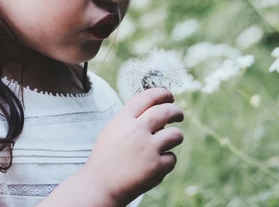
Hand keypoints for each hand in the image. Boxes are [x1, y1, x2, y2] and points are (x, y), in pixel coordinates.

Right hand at [81, 87, 183, 205]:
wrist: (100, 186)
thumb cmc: (106, 157)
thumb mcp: (112, 130)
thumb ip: (131, 119)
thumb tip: (156, 109)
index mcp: (124, 120)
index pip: (147, 97)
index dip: (162, 93)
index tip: (169, 96)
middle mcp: (136, 131)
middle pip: (165, 111)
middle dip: (176, 111)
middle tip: (179, 115)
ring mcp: (148, 149)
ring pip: (176, 134)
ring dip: (176, 136)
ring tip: (172, 140)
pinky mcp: (156, 167)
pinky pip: (172, 158)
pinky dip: (167, 161)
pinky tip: (157, 164)